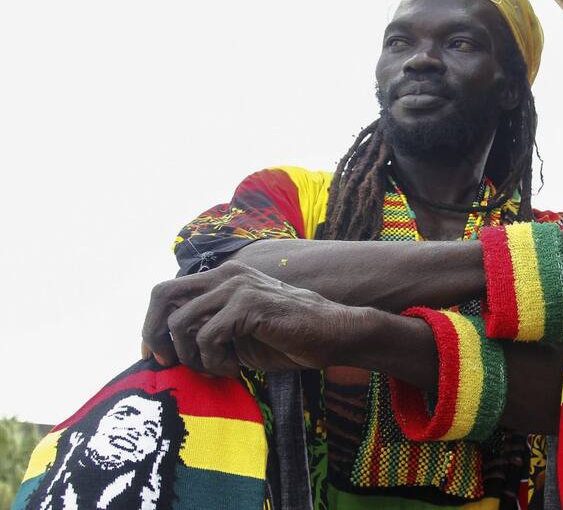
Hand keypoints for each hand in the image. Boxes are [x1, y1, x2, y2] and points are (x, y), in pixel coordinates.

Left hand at [142, 261, 356, 376]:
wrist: (331, 334)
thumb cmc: (287, 338)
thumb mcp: (238, 333)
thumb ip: (207, 329)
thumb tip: (167, 347)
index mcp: (223, 277)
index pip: (169, 291)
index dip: (152, 324)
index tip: (157, 356)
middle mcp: (226, 274)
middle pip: (162, 294)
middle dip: (154, 333)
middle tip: (166, 362)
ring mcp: (238, 286)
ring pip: (181, 322)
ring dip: (191, 356)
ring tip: (217, 368)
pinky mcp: (249, 304)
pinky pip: (207, 336)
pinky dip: (214, 361)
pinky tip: (233, 367)